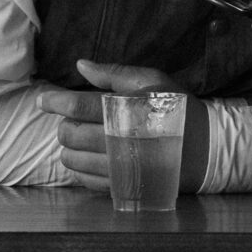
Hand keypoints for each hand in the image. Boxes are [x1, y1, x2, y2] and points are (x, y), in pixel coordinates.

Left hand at [42, 60, 206, 192]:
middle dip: (64, 125)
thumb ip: (114, 74)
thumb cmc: (177, 109)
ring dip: (70, 148)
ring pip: (73, 160)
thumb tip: (80, 65)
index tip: (43, 101)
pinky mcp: (123, 186)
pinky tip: (90, 158)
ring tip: (81, 139)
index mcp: (125, 111)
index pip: (77, 106)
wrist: (208, 149)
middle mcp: (119, 141)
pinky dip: (80, 169)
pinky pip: (86, 181)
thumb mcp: (152, 81)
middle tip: (73, 120)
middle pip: (70, 134)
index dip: (55, 102)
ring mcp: (120, 167)